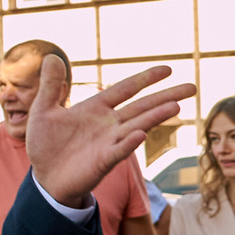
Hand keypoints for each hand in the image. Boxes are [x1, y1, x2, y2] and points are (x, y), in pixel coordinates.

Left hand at [22, 59, 195, 208]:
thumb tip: (52, 56)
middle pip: (142, 106)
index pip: (125, 89)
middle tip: (192, 87)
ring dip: (155, 117)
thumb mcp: (43, 111)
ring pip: (137, 126)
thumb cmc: (46, 145)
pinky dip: (129, 143)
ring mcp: (109, 143)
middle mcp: (108, 124)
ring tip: (176, 107)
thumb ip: (50, 86)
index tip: (168, 69)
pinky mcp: (103, 161)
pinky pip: (119, 150)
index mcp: (95, 109)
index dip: (145, 79)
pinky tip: (141, 135)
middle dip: (166, 96)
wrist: (45, 178)